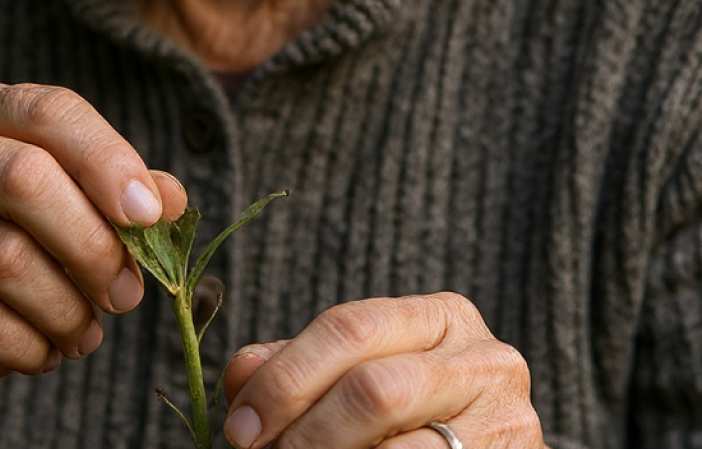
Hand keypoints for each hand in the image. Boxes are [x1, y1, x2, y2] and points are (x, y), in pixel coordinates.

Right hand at [0, 79, 186, 448]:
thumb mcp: (55, 206)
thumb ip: (112, 193)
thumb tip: (170, 198)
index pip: (49, 110)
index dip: (108, 160)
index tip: (150, 215)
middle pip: (25, 177)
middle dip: (92, 243)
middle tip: (127, 293)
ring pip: (4, 257)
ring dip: (65, 306)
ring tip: (87, 331)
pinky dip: (28, 345)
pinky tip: (45, 352)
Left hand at [222, 293, 543, 448]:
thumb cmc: (415, 410)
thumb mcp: (363, 370)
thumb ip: (302, 367)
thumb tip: (241, 374)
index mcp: (441, 316)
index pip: (349, 328)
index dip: (287, 377)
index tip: (241, 425)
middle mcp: (483, 359)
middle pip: (372, 389)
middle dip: (305, 430)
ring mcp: (506, 423)